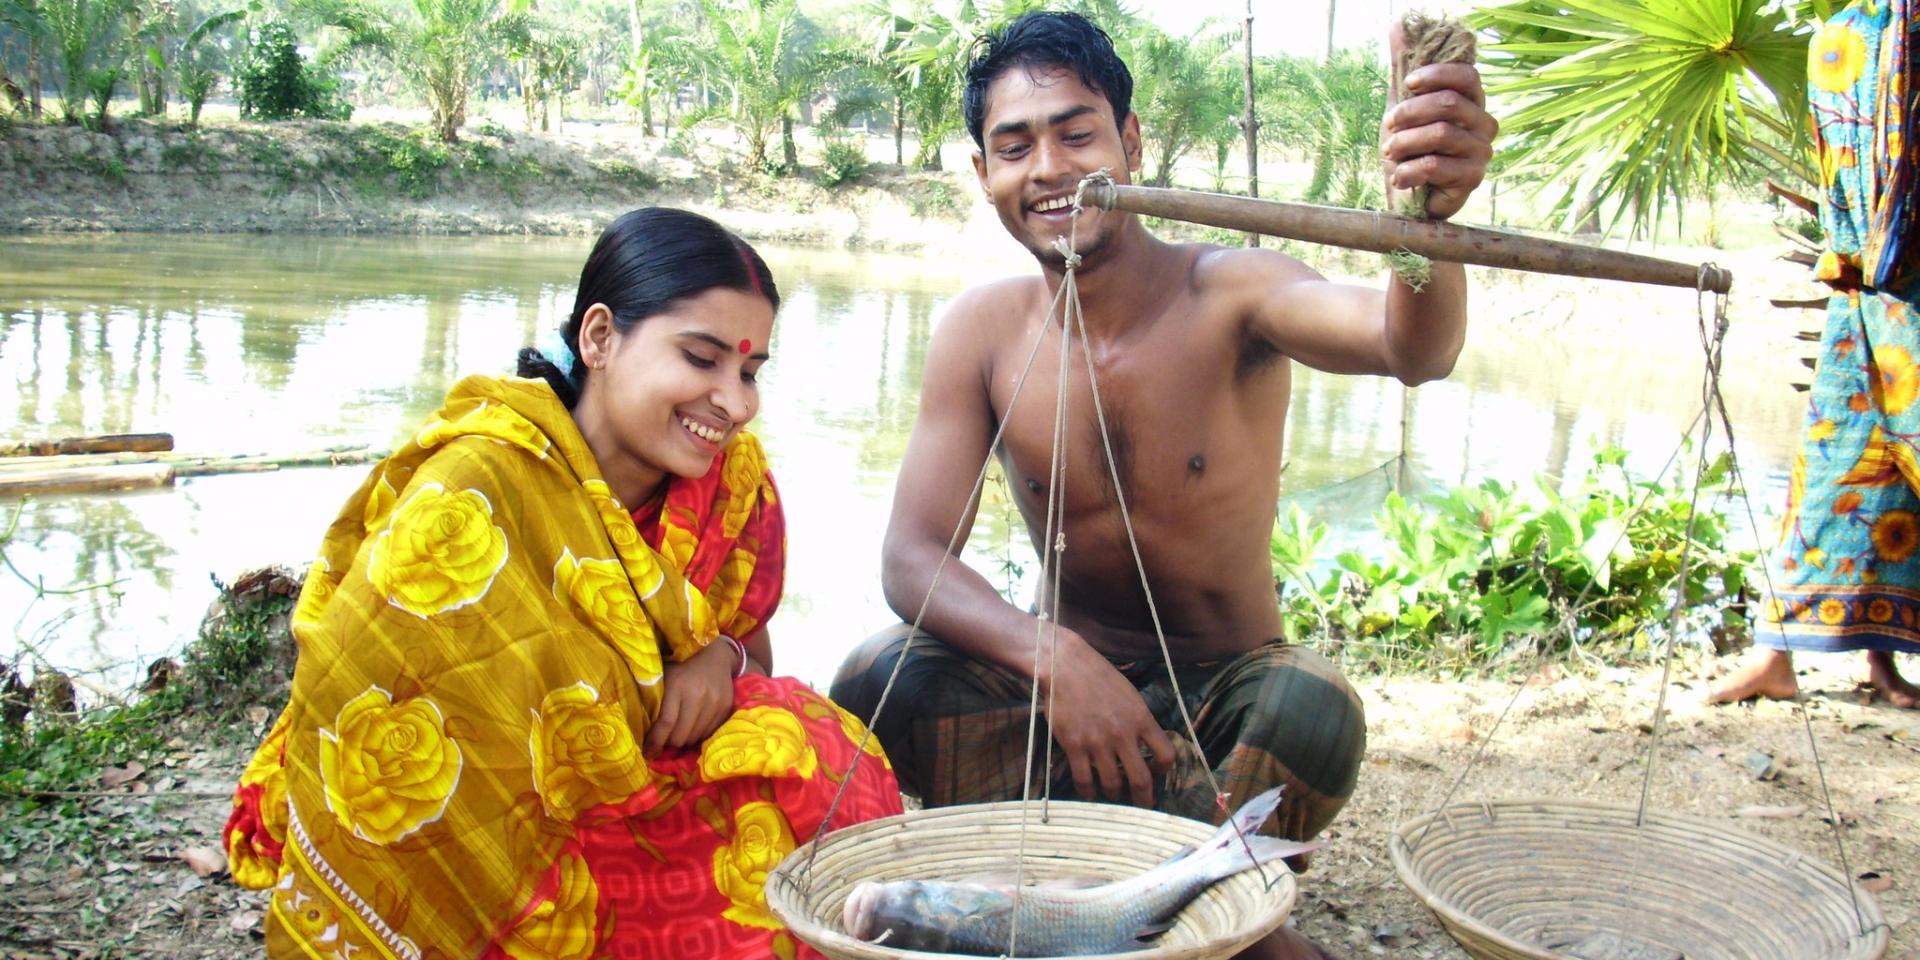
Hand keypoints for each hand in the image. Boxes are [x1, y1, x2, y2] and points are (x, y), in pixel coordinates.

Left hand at [645, 637, 738, 753]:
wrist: (714, 655)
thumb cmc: (681, 666)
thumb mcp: (664, 677)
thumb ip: (654, 700)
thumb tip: (641, 731)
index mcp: (678, 685)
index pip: (666, 723)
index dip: (655, 742)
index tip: (648, 753)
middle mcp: (698, 694)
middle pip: (681, 734)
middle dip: (669, 743)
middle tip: (663, 742)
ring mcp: (714, 702)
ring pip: (695, 737)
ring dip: (684, 740)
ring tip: (677, 734)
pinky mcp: (725, 707)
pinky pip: (709, 733)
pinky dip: (698, 735)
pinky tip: (692, 728)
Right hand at [1040, 630, 1174, 807]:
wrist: (1065, 665)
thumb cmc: (1098, 676)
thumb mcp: (1130, 694)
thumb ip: (1139, 720)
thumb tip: (1146, 743)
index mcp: (1142, 718)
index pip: (1166, 755)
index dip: (1163, 771)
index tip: (1156, 773)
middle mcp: (1123, 734)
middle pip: (1141, 779)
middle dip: (1144, 798)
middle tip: (1142, 805)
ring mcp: (1098, 741)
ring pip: (1112, 784)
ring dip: (1114, 795)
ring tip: (1112, 795)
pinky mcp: (1075, 746)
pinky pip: (1084, 780)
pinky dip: (1088, 792)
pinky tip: (1089, 792)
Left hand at [1380, 43, 1496, 220]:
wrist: (1409, 195)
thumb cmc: (1409, 147)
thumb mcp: (1401, 104)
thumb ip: (1402, 67)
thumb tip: (1398, 24)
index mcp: (1471, 101)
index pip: (1466, 75)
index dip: (1436, 75)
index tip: (1408, 82)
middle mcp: (1483, 123)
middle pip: (1448, 104)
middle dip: (1410, 112)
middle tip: (1388, 126)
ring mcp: (1482, 151)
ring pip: (1442, 134)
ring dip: (1406, 142)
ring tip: (1389, 152)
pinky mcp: (1473, 178)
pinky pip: (1439, 166)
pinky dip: (1410, 170)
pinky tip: (1398, 177)